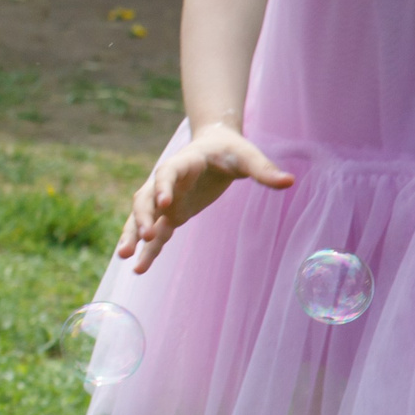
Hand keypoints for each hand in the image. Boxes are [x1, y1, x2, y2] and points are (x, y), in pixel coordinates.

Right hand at [115, 121, 293, 273]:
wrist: (214, 146)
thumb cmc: (230, 150)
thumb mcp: (247, 156)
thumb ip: (264, 170)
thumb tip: (290, 181)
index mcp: (183, 163)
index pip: (167, 174)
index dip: (163, 188)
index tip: (164, 205)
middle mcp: (166, 182)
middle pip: (146, 198)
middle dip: (142, 217)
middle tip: (146, 235)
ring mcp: (165, 200)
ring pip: (142, 218)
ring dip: (132, 235)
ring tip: (124, 257)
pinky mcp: (171, 215)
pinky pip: (155, 233)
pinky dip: (147, 249)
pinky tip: (139, 268)